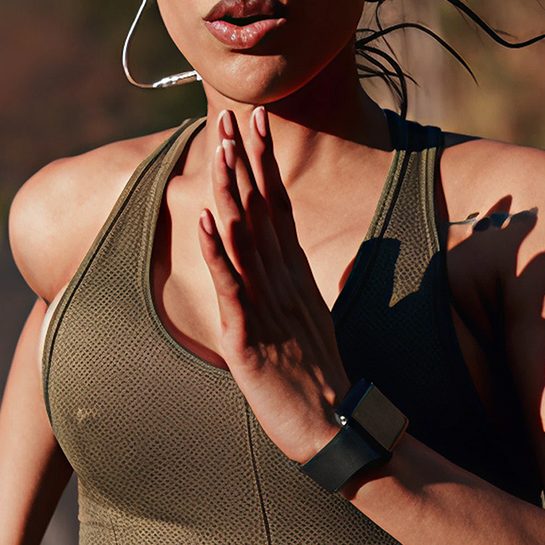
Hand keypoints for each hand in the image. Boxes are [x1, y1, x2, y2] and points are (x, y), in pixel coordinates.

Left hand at [197, 107, 350, 462]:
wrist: (338, 431)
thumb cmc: (322, 376)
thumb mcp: (316, 320)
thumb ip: (315, 287)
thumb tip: (338, 266)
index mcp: (295, 273)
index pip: (278, 205)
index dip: (266, 162)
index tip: (259, 122)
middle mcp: (283, 280)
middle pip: (263, 209)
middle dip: (247, 160)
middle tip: (235, 113)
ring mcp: (267, 305)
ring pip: (246, 238)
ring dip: (231, 191)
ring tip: (220, 149)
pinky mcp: (250, 336)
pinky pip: (232, 286)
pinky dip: (218, 252)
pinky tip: (206, 220)